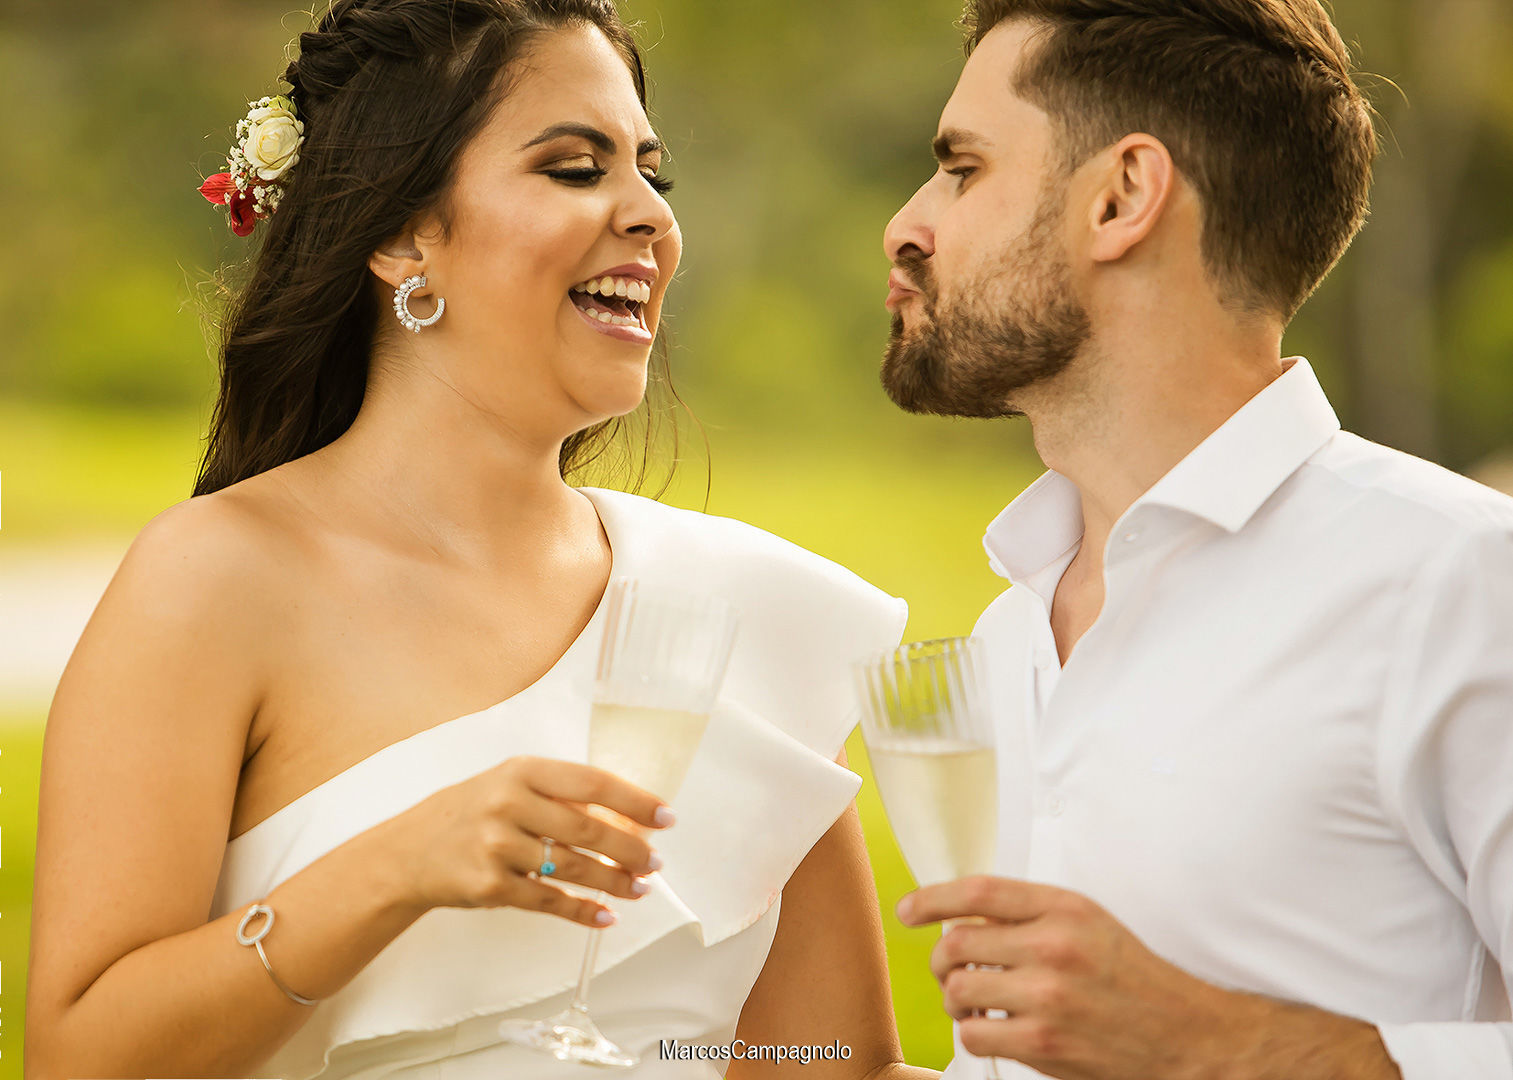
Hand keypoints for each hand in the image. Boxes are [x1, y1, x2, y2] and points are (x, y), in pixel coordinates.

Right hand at [377, 755, 671, 927]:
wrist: (408, 852)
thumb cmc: (469, 813)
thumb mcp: (509, 785)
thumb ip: (559, 796)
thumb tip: (626, 818)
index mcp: (522, 771)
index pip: (592, 782)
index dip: (634, 801)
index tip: (665, 816)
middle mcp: (509, 803)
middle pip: (587, 829)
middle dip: (629, 849)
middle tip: (655, 862)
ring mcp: (496, 846)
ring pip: (572, 868)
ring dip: (613, 882)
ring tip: (639, 888)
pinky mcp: (489, 886)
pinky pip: (548, 901)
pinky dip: (582, 911)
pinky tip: (605, 915)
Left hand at [898, 876, 1400, 1079]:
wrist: (1187, 1038)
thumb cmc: (1135, 980)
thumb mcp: (1090, 925)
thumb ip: (1032, 915)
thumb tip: (963, 917)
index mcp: (1066, 908)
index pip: (980, 891)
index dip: (933, 897)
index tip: (908, 910)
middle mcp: (1054, 946)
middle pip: (957, 942)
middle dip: (941, 959)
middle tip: (950, 971)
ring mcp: (1047, 997)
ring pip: (958, 989)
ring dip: (955, 999)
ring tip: (973, 1002)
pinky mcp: (1044, 1043)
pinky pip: (974, 1033)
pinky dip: (974, 1032)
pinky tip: (994, 1028)